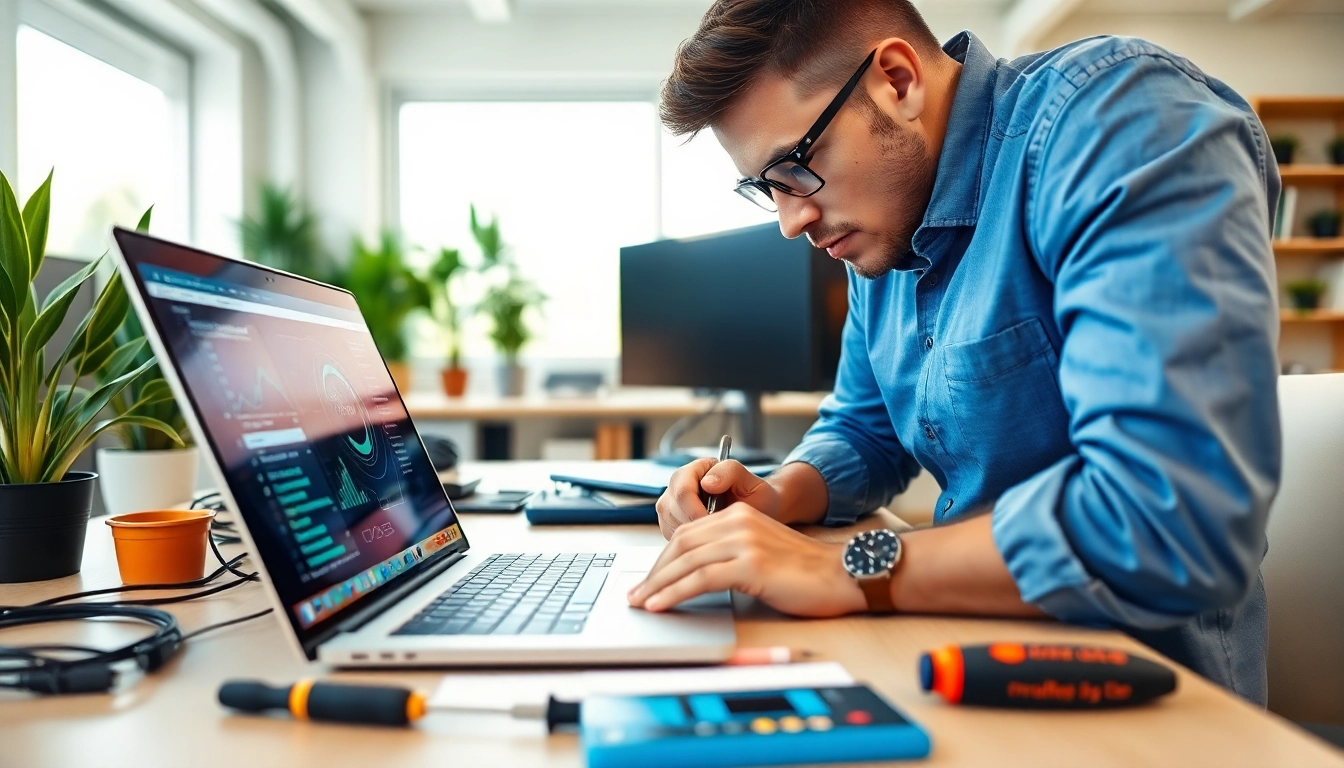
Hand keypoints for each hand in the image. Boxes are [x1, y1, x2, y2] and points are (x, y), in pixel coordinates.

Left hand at [628, 503, 866, 616]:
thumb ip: (733, 554)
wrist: (844, 574)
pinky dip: (675, 593)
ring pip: (685, 562)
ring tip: (641, 604)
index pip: (687, 534)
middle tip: (637, 595)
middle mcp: (738, 522)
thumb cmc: (807, 573)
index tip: (649, 580)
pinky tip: (661, 605)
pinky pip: (701, 579)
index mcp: (739, 516)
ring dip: (657, 586)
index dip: (663, 559)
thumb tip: (698, 576)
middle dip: (654, 573)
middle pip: (680, 545)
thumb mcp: (763, 552)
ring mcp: (744, 541)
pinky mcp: (750, 564)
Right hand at [656, 459, 781, 539]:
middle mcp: (680, 485)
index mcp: (697, 469)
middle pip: (669, 508)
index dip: (694, 510)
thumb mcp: (752, 482)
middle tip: (715, 533)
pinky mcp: (672, 523)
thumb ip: (730, 472)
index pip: (681, 490)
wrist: (760, 515)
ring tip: (713, 535)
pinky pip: (669, 535)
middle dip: (692, 524)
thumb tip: (706, 482)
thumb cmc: (757, 499)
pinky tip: (705, 540)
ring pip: (667, 522)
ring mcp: (673, 505)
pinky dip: (686, 541)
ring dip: (689, 533)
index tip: (712, 523)